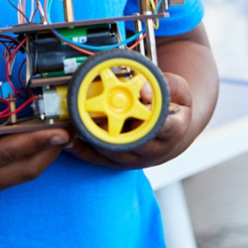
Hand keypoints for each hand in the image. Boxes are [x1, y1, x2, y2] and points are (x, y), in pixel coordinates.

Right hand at [0, 108, 68, 202]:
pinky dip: (25, 160)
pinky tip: (30, 142)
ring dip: (40, 157)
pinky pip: (8, 176)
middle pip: (23, 170)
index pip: (7, 153)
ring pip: (19, 175)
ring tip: (57, 135)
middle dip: (49, 152)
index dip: (36, 142)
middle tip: (69, 129)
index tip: (59, 131)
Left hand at [63, 72, 192, 169]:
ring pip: (112, 154)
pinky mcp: (122, 163)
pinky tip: (68, 139)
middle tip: (87, 114)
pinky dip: (83, 151)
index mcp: (172, 130)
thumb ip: (168, 85)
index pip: (162, 127)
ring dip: (91, 140)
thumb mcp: (179, 90)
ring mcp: (137, 159)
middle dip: (108, 130)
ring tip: (71, 126)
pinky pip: (100, 160)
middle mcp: (154, 149)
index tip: (126, 108)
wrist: (174, 130)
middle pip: (130, 144)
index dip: (144, 118)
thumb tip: (145, 91)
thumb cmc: (175, 106)